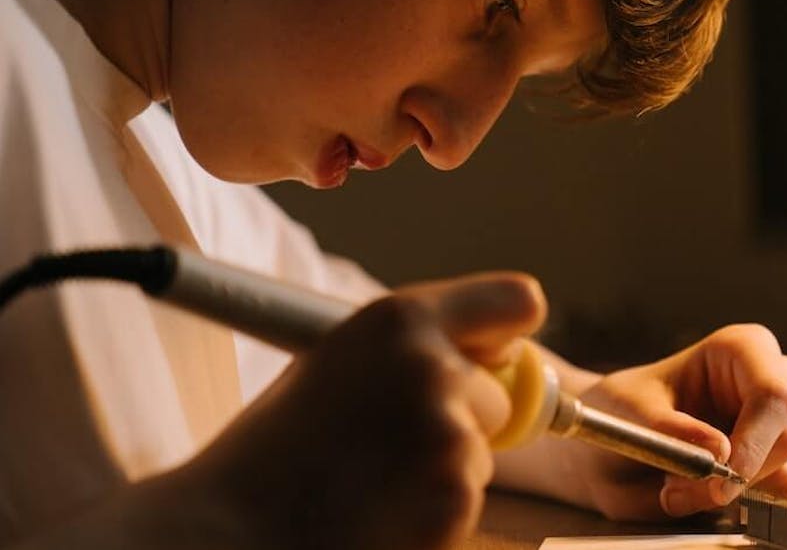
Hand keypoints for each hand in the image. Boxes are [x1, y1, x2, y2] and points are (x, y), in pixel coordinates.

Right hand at [167, 272, 546, 549]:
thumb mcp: (336, 363)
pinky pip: (466, 502)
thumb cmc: (274, 453)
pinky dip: (433, 516)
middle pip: (499, 396)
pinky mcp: (455, 496)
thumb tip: (486, 352)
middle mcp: (433, 366)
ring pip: (479, 455)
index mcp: (399, 320)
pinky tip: (377, 517)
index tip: (498, 356)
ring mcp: (449, 433)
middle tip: (385, 449)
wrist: (229, 532)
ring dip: (441, 473)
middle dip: (463, 422)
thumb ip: (410, 348)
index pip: (515, 301)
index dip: (508, 334)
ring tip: (367, 485)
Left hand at [563, 324, 786, 520]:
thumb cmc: (620, 414)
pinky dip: (749, 515)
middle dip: (736, 476)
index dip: (754, 439)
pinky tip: (705, 504)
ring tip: (676, 491)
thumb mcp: (627, 413)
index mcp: (742, 351)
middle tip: (675, 490)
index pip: (774, 392)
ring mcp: (780, 429)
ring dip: (733, 498)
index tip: (720, 475)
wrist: (608, 451)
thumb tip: (719, 449)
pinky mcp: (780, 470)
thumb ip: (668, 429)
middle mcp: (770, 384)